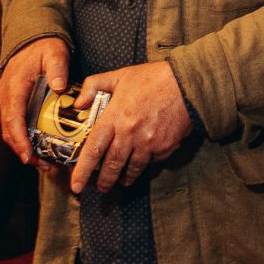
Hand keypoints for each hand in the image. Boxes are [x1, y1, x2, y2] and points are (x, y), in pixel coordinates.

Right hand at [0, 37, 68, 167]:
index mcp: (15, 86)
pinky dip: (23, 138)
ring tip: (42, 161)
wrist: (31, 40)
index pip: (13, 118)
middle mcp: (6, 95)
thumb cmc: (43, 48)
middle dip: (23, 150)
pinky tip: (38, 146)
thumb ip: (57, 69)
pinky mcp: (12, 103)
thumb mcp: (54, 53)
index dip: (20, 139)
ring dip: (22, 147)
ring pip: (9, 130)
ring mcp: (7, 99)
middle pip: (9, 130)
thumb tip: (59, 86)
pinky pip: (14, 124)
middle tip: (41, 164)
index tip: (28, 154)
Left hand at [68, 61, 192, 195]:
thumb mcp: (119, 76)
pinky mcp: (164, 148)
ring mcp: (148, 143)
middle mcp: (129, 134)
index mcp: (115, 117)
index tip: (76, 185)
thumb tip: (78, 104)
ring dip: (124, 178)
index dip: (83, 170)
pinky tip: (142, 162)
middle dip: (104, 181)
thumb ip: (94, 86)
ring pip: (132, 168)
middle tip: (100, 188)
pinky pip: (151, 161)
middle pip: (112, 165)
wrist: (187, 85)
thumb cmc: (153, 78)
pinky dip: (145, 164)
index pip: (93, 149)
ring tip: (120, 182)